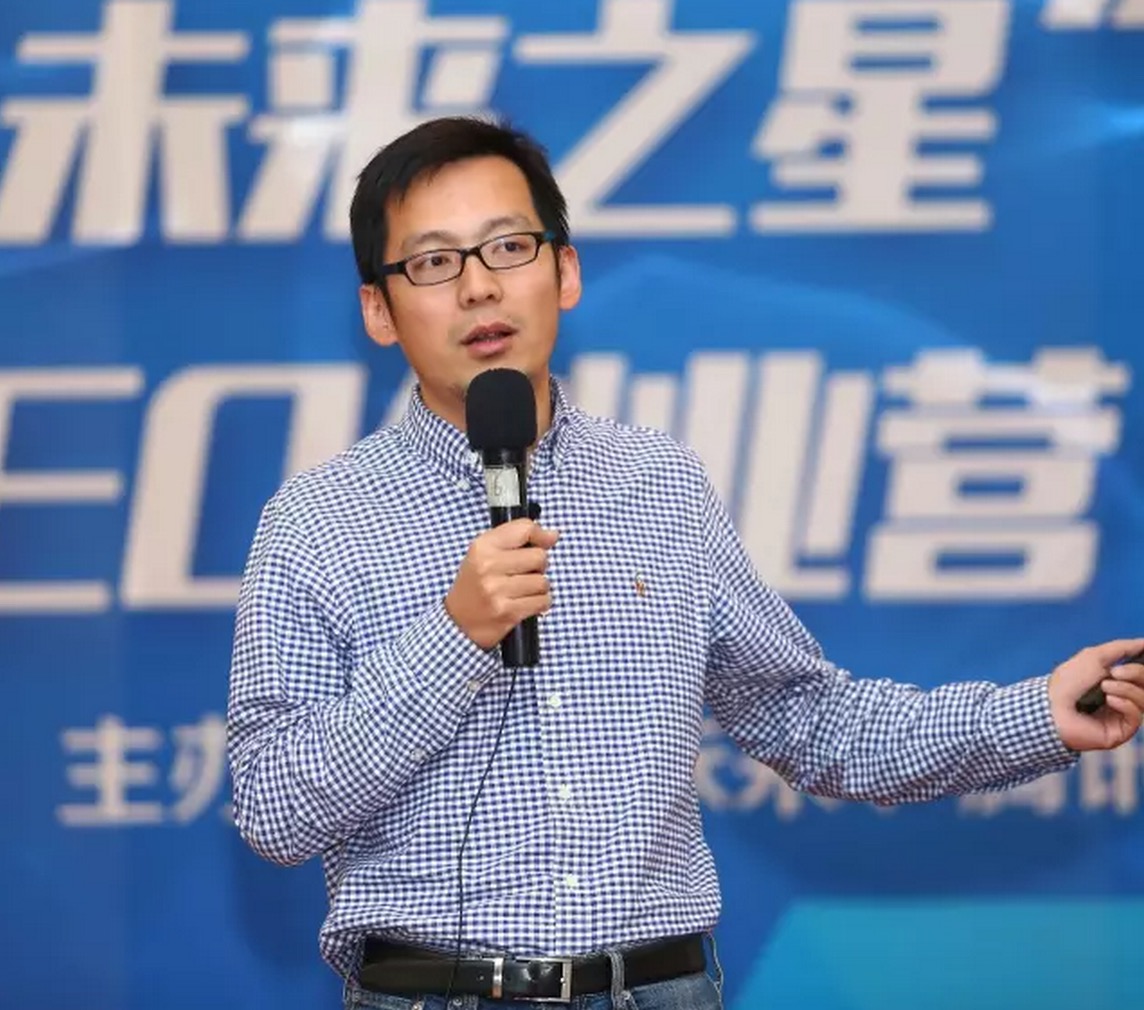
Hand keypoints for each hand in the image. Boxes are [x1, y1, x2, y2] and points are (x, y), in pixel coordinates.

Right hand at [445, 519, 558, 649]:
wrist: (458, 621)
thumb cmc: (476, 583)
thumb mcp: (485, 552)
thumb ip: (517, 538)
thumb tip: (553, 535)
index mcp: (483, 547)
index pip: (524, 529)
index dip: (541, 535)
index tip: (544, 542)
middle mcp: (488, 566)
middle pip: (539, 557)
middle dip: (539, 566)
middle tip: (525, 573)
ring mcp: (497, 590)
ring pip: (543, 582)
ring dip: (539, 588)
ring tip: (523, 591)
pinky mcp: (507, 612)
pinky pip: (542, 602)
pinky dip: (540, 603)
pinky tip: (525, 603)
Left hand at [1047, 639, 1143, 750]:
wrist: (1053, 707)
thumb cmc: (1069, 681)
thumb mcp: (1095, 656)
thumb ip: (1122, 648)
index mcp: (1115, 680)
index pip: (1141, 673)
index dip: (1142, 666)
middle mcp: (1121, 697)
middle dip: (1135, 673)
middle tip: (1115, 672)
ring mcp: (1121, 715)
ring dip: (1126, 689)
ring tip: (1104, 687)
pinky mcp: (1121, 730)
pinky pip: (1137, 715)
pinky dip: (1124, 704)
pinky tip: (1109, 701)